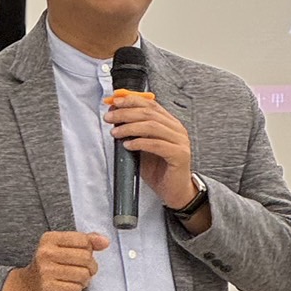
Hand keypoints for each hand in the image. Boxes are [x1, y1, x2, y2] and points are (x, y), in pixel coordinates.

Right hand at [0, 230, 110, 290]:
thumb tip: (105, 241)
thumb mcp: (64, 247)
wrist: (28, 287)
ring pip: (83, 274)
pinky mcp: (48, 288)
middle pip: (86, 257)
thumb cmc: (50, 265)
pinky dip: (77, 288)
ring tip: (75, 279)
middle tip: (83, 270)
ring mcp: (46, 271)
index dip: (89, 249)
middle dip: (90, 266)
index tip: (82, 254)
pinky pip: (76, 288)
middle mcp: (45, 253)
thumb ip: (86, 241)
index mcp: (49, 238)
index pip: (83, 240)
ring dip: (84, 279)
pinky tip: (68, 286)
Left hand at [104, 90, 193, 208]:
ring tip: (115, 132)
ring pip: (152, 126)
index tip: (114, 101)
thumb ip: (132, 130)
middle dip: (125, 113)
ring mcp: (180, 141)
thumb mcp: (141, 145)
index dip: (131, 100)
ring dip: (130, 127)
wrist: (173, 190)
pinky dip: (140, 143)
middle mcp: (177, 129)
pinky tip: (128, 145)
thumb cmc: (158, 168)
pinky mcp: (180, 155)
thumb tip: (115, 116)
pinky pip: (157, 145)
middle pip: (149, 113)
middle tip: (109, 117)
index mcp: (169, 123)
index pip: (150, 104)